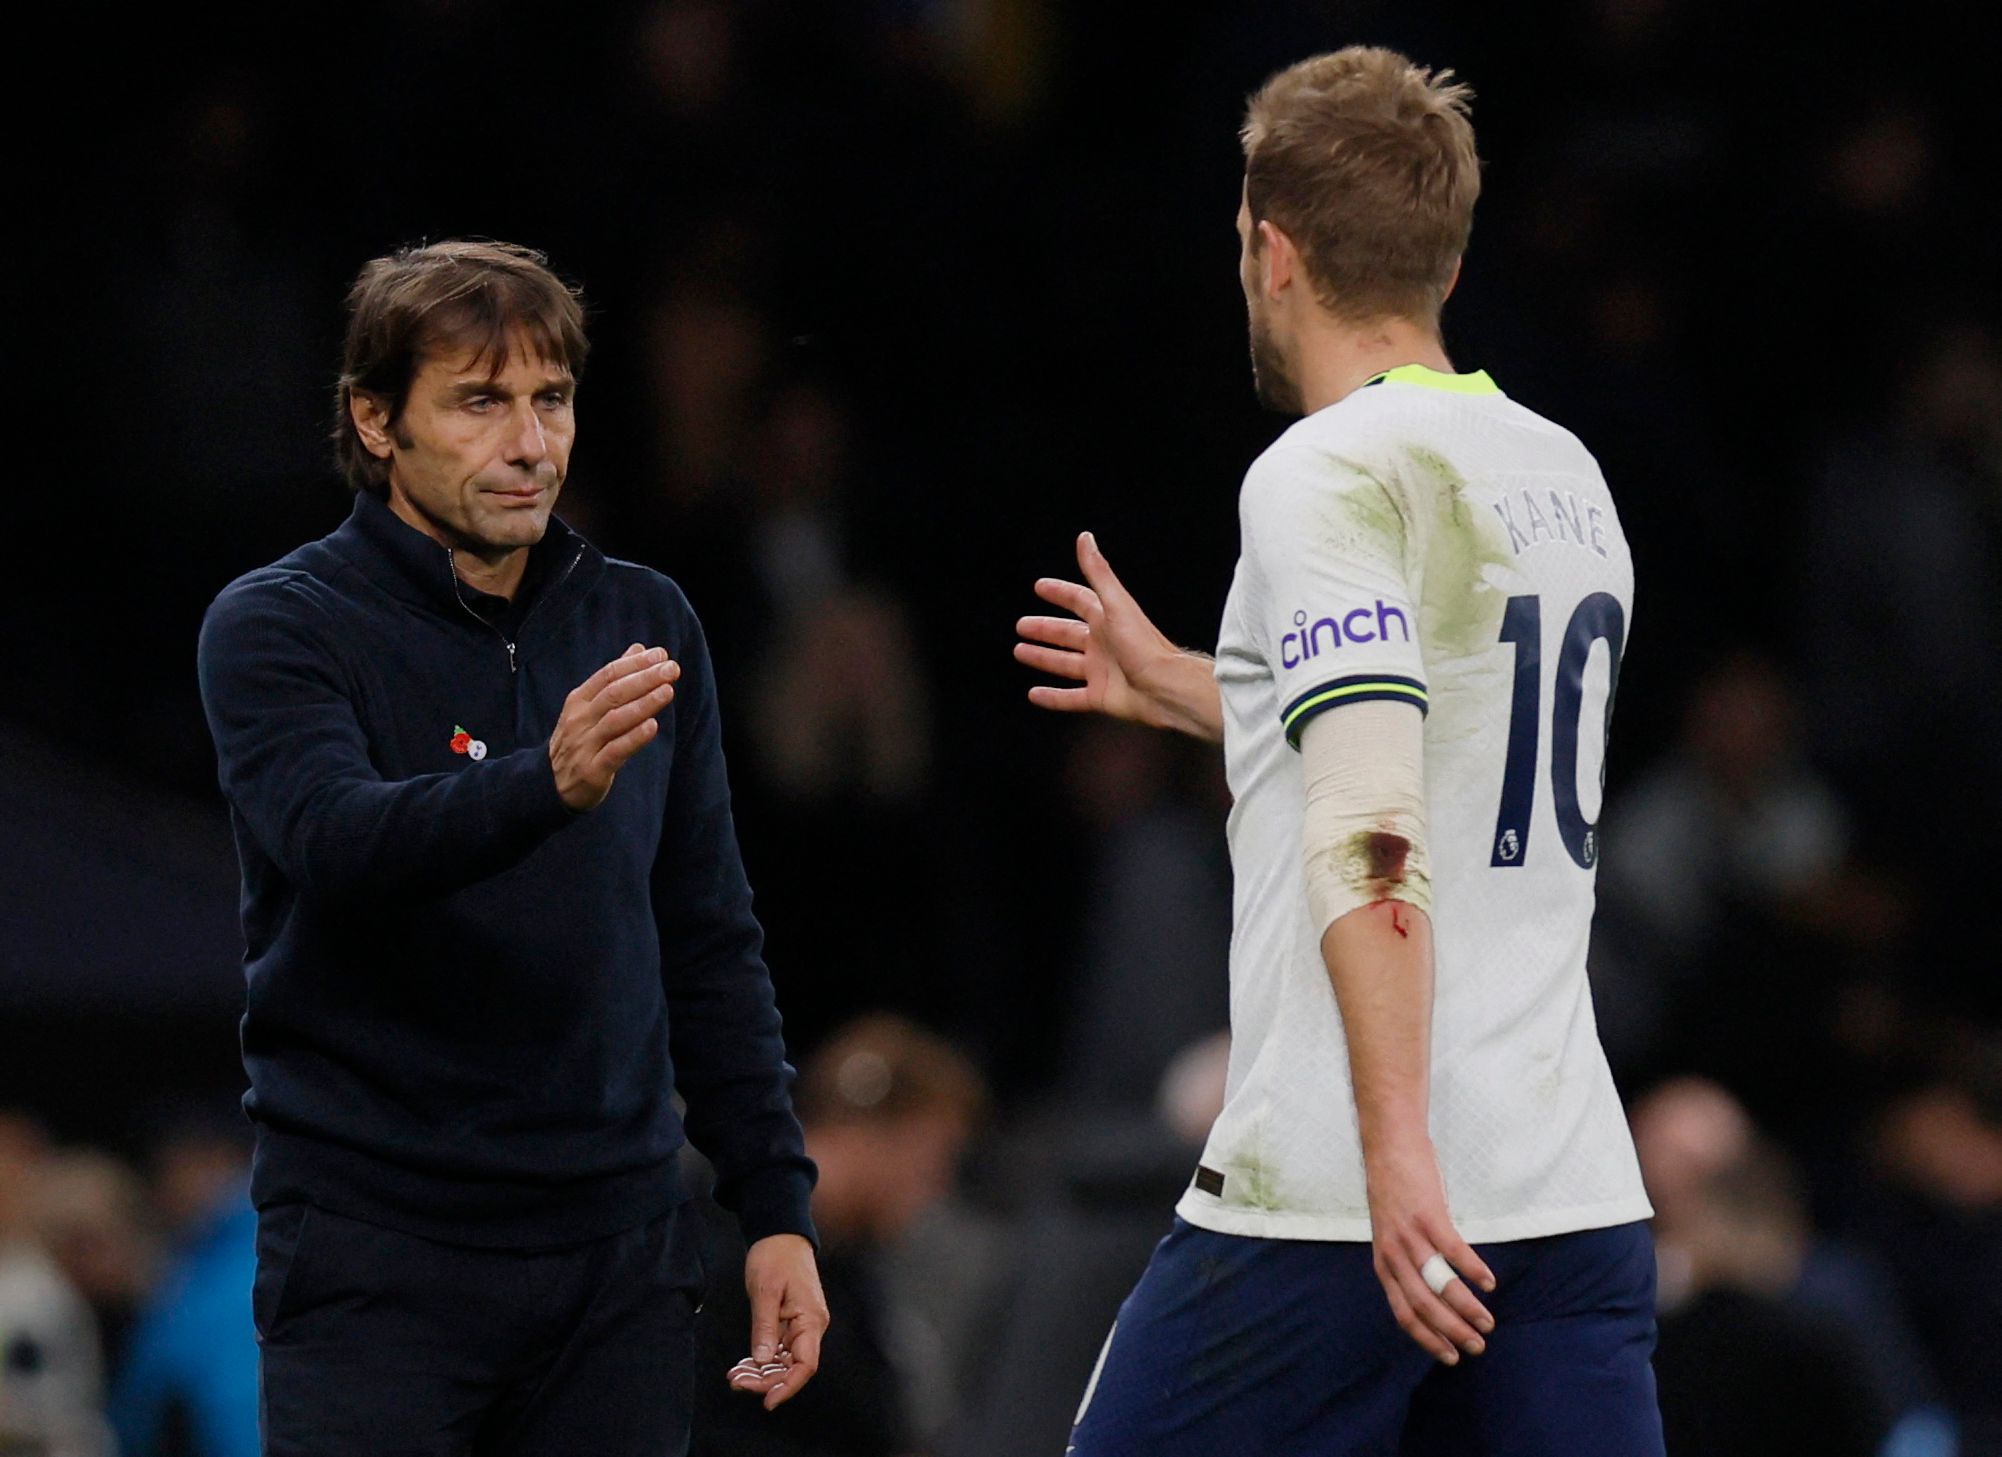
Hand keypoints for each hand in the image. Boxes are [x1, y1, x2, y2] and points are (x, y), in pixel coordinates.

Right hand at [548, 644, 680, 810]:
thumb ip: (614, 679)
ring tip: (667, 691)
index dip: (635, 664)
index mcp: (579, 701)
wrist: (551, 784)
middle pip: (613, 694)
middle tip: (672, 669)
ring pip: (615, 720)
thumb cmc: (580, 740)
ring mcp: (584, 745)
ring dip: (643, 704)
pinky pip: (615, 751)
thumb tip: (639, 649)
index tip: (661, 655)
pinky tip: (653, 727)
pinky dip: (634, 738)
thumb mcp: (589, 707)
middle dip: (644, 679)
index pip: (608, 675)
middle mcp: (579, 720)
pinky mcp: (592, 770)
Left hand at [726, 1234, 827, 1410]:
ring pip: (784, 1360)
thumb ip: (764, 1328)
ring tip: (735, 1376)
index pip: (805, 1364)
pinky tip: (743, 1365)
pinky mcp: (790, 1322)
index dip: (788, 1386)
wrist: (780, 1233)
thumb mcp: (765, 1291)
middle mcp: (810, 1326)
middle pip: (793, 1367)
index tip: (767, 1401)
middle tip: (737, 1382)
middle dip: (766, 1380)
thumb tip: (763, 1361)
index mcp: (810, 1320)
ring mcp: (801, 1325)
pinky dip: (762, 1359)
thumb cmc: (775, 1257)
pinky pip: (779, 1349)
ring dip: (761, 1372)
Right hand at [1014, 532, 1208, 733]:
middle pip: (1067, 634)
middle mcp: (1103, 644)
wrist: (1163, 687)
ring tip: (1020, 651)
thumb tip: (1085, 539)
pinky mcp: (1100, 697)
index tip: (1040, 587)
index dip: (1060, 593)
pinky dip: (1052, 697)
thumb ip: (1098, 573)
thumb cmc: (1143, 645)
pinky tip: (1034, 695)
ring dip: (1043, 658)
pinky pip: (1070, 697)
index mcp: (1108, 620)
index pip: (1080, 601)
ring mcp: (1101, 671)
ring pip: (1065, 664)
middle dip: (1045, 629)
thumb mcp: (1116, 604)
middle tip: (1022, 625)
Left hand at [1365, 1137, 1496, 1364]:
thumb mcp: (1391, 1234)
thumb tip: (1430, 1292)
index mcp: (1383, 1263)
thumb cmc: (1395, 1191)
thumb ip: (1406, 1262)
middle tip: (1476, 1347)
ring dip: (1466, 1308)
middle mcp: (1393, 1254)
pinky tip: (1489, 1284)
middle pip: (1423, 1306)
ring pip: (1440, 1284)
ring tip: (1488, 1322)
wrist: (1388, 1146)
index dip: (1428, 1339)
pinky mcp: (1428, 1215)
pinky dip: (1473, 1270)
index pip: (1404, 1313)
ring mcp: (1410, 1235)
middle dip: (1452, 1332)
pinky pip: (1454, 1250)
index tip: (1450, 1357)